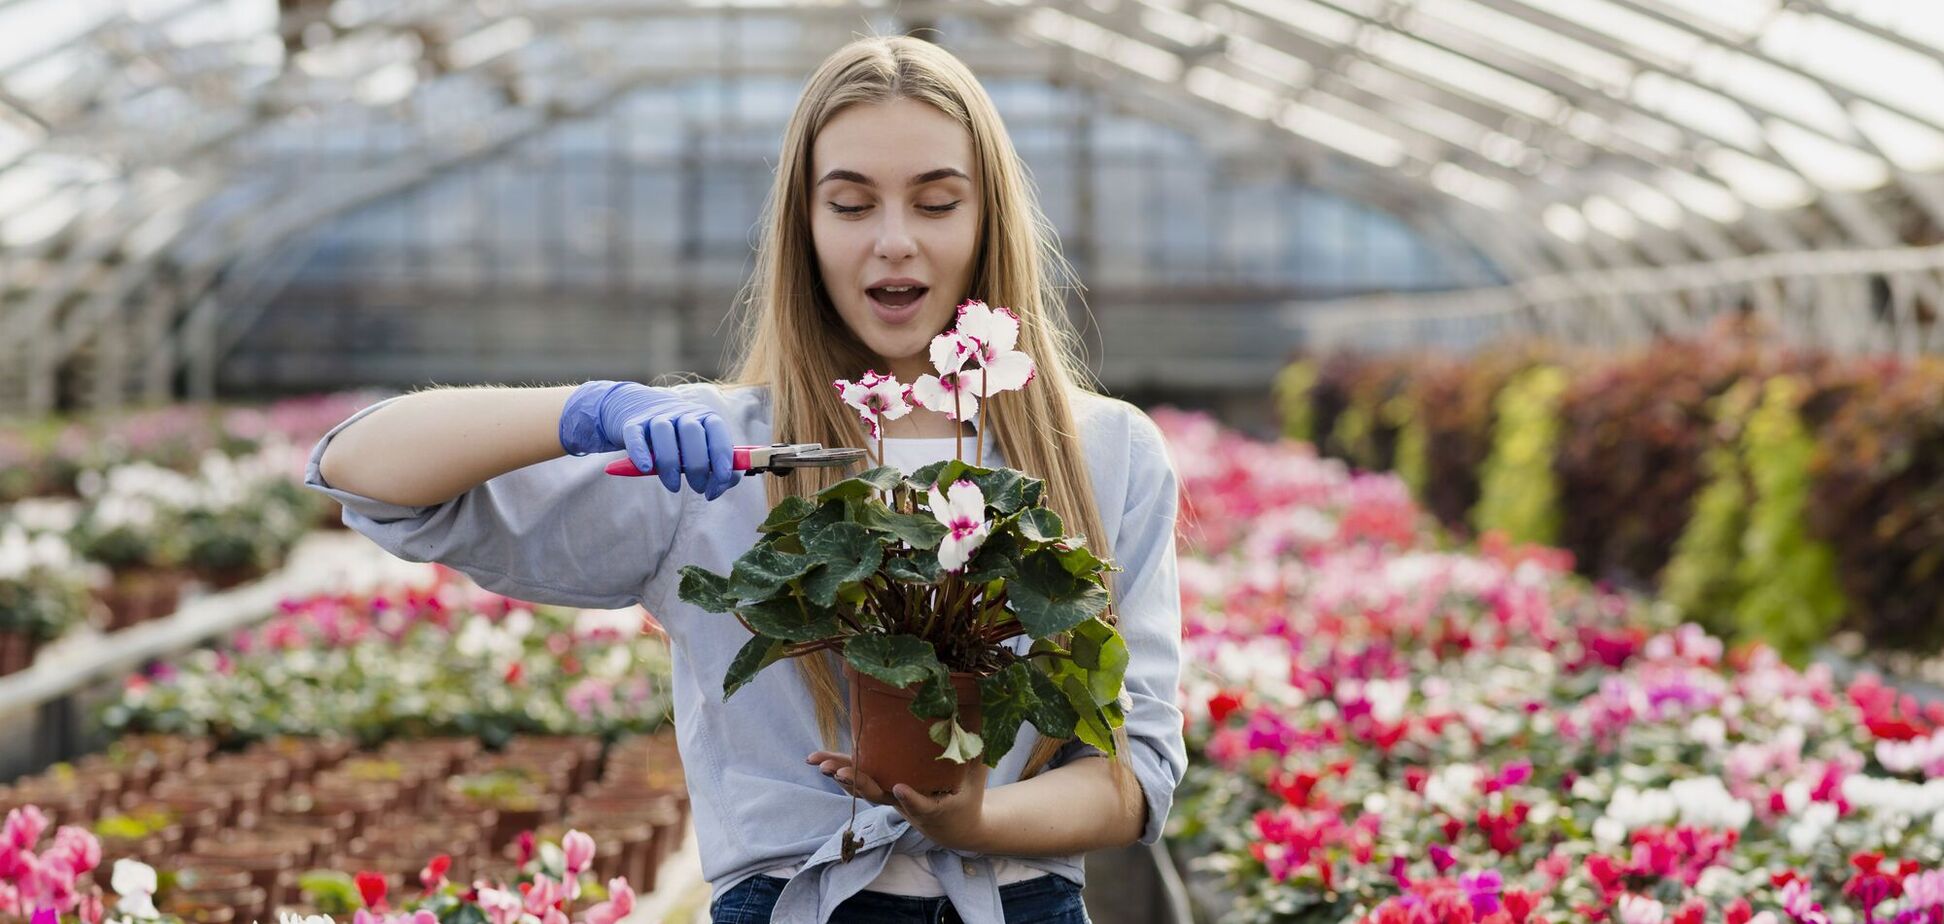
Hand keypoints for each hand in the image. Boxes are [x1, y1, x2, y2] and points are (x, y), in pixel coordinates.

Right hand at [559, 381, 741, 499]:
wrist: (639, 411)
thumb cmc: (679, 440)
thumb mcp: (700, 449)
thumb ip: (718, 466)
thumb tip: (726, 483)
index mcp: (704, 417)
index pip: (717, 432)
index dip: (722, 457)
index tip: (722, 479)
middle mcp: (682, 413)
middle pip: (692, 432)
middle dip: (698, 465)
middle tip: (698, 488)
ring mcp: (656, 416)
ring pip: (664, 432)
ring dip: (670, 464)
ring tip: (674, 487)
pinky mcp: (632, 424)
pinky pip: (636, 436)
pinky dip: (641, 453)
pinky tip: (647, 469)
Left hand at [807, 751, 989, 852]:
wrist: (953, 828)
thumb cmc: (967, 800)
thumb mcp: (975, 781)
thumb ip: (973, 754)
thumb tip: (976, 717)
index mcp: (933, 807)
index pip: (921, 804)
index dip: (911, 799)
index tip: (901, 789)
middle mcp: (906, 805)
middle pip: (879, 796)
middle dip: (858, 783)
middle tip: (839, 773)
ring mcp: (890, 799)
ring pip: (863, 789)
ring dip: (842, 777)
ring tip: (820, 765)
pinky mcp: (882, 790)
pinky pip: (859, 781)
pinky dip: (841, 770)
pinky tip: (820, 760)